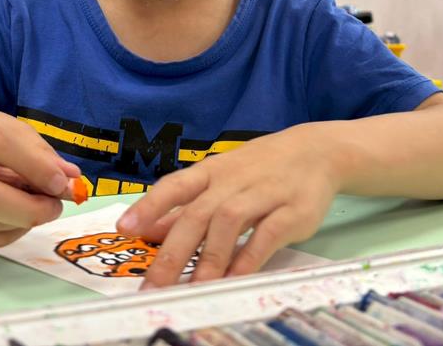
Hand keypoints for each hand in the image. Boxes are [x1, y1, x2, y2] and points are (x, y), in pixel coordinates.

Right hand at [0, 100, 79, 246]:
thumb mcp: (7, 130)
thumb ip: (40, 152)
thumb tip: (70, 179)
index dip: (35, 165)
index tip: (62, 183)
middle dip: (28, 208)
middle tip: (55, 208)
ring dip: (22, 221)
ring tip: (37, 207)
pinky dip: (8, 233)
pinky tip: (16, 219)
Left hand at [116, 124, 337, 287]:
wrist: (316, 151)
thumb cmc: (259, 168)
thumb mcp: (220, 178)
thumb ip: (186, 205)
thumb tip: (147, 230)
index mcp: (212, 171)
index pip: (175, 186)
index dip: (150, 206)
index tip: (126, 229)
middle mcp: (233, 180)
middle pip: (198, 214)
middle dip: (173, 251)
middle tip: (154, 285)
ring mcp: (263, 193)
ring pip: (229, 223)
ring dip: (209, 258)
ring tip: (192, 290)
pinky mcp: (292, 210)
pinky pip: (267, 235)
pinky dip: (249, 257)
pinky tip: (235, 278)